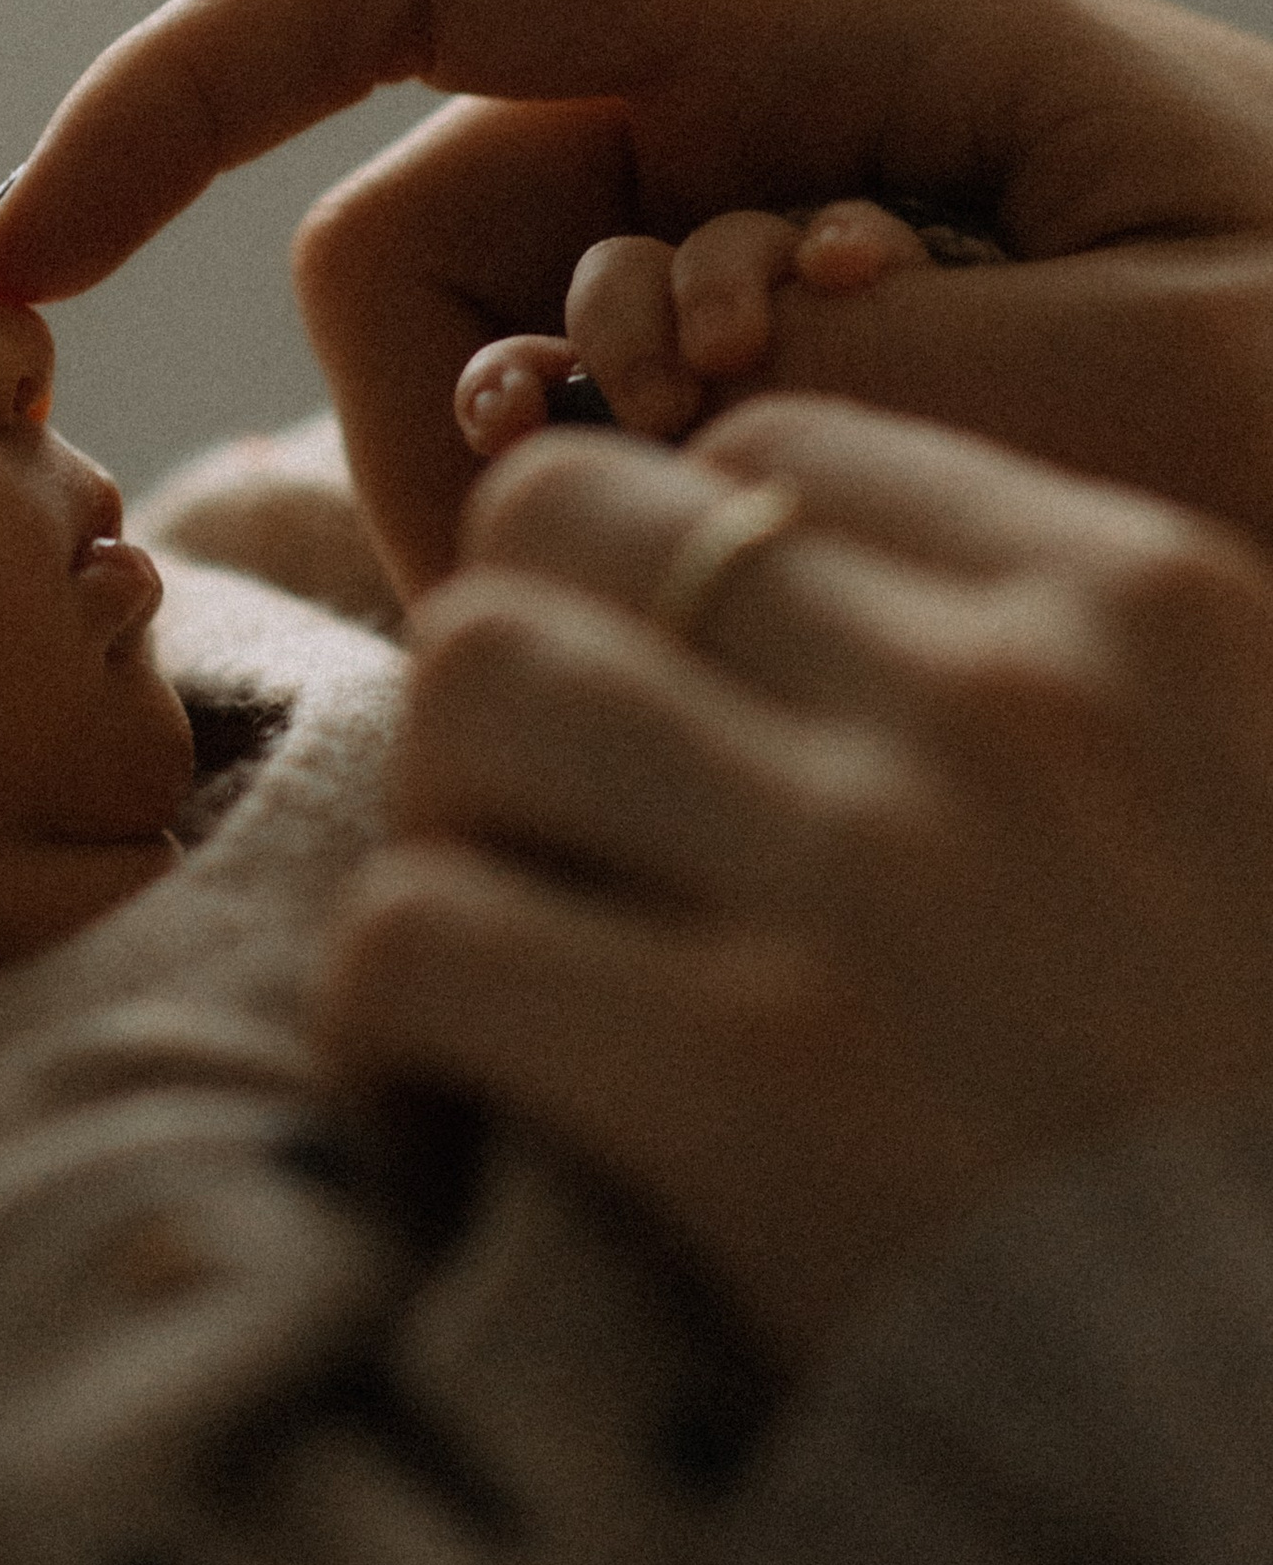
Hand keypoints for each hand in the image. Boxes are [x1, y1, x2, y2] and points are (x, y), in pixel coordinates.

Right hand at [0, 0, 1272, 586]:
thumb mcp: (1172, 377)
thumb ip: (861, 385)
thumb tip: (604, 413)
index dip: (175, 87)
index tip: (25, 254)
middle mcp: (752, 65)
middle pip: (412, 225)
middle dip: (440, 426)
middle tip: (590, 601)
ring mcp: (755, 180)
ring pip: (482, 338)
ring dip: (547, 491)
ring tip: (758, 574)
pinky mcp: (774, 298)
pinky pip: (587, 404)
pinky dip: (618, 512)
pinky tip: (769, 562)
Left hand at [316, 397, 1272, 1359]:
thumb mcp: (1271, 818)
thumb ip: (1087, 707)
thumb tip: (825, 648)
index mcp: (1142, 611)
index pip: (768, 451)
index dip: (661, 575)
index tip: (655, 714)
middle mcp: (996, 699)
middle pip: (570, 523)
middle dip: (512, 656)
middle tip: (522, 833)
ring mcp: (868, 875)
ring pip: (472, 682)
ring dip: (433, 818)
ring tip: (474, 966)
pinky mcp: (749, 1082)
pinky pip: (421, 935)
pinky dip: (380, 1022)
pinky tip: (434, 1113)